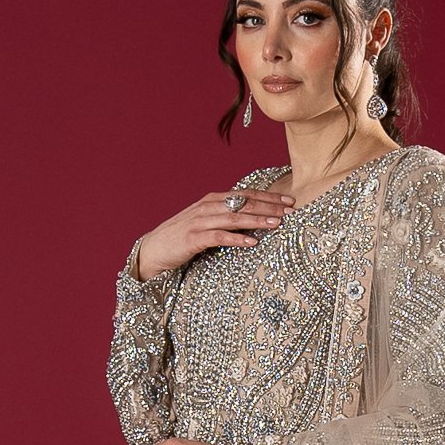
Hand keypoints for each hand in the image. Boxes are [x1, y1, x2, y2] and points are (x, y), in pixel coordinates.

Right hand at [137, 186, 294, 277]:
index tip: (290, 202)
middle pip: (243, 203)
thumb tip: (252, 221)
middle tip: (292, 211)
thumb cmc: (182, 239)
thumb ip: (227, 219)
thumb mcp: (207, 224)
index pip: (245, 195)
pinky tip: (252, 242)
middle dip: (269, 206)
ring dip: (257, 220)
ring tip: (277, 223)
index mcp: (213, 200)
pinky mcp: (193, 238)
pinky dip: (236, 239)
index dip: (268, 197)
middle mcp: (207, 206)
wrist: (152, 250)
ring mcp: (199, 221)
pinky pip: (218, 237)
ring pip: (233, 218)